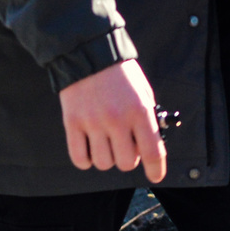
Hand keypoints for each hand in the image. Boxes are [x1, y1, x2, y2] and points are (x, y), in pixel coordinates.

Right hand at [58, 59, 167, 182]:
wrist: (88, 54)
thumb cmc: (119, 73)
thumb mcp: (143, 91)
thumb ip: (148, 117)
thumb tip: (150, 144)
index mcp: (139, 110)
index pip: (152, 151)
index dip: (156, 169)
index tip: (155, 176)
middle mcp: (117, 119)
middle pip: (125, 163)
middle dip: (127, 159)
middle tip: (124, 146)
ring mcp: (93, 122)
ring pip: (103, 163)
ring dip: (106, 158)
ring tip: (105, 142)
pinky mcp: (72, 123)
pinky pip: (79, 158)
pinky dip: (85, 160)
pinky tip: (90, 148)